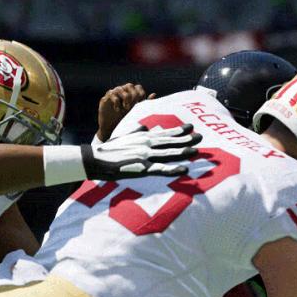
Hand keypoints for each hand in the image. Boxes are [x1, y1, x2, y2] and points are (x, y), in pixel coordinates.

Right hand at [83, 124, 199, 179]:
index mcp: (143, 137)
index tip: (191, 126)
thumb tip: (145, 127)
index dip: (179, 130)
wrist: (95, 159)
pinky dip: (173, 169)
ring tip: (197, 150)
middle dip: (187, 139)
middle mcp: (147, 144)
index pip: (165, 133)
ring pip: (168, 153)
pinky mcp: (141, 168)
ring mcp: (145, 156)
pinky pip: (161, 169)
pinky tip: (185, 170)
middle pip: (170, 142)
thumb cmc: (108, 150)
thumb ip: (136, 132)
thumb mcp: (124, 137)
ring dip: (183, 151)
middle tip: (201, 136)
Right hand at [97, 83, 151, 141]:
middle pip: (128, 85)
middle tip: (132, 106)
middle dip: (132, 95)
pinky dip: (116, 101)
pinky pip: (111, 94)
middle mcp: (121, 92)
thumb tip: (154, 94)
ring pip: (119, 88)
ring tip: (125, 108)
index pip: (137, 87)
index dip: (139, 94)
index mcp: (130, 93)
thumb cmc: (124, 119)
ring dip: (124, 97)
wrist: (112, 128)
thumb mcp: (136, 111)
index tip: (139, 104)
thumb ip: (145, 102)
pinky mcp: (105, 99)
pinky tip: (117, 110)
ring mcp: (113, 94)